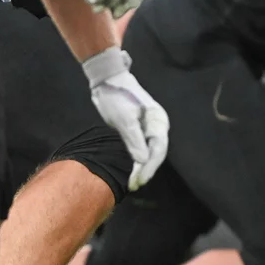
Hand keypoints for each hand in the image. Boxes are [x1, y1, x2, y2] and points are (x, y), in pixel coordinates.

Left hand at [82, 47, 169, 189]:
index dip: (149, 167)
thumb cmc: (116, 96)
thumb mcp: (124, 118)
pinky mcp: (138, 129)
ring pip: (149, 152)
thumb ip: (134, 140)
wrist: (107, 79)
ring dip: (142, 167)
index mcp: (158, 120)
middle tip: (133, 185)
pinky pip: (141, 148)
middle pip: (156, 152)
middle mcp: (157, 125)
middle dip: (146, 170)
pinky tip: (131, 169)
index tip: (138, 181)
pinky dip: (137, 160)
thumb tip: (143, 161)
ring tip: (133, 182)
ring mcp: (148, 127)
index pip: (158, 149)